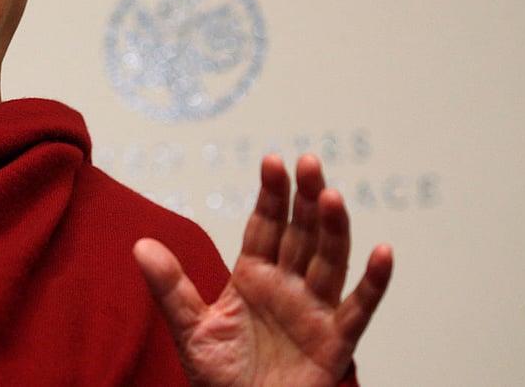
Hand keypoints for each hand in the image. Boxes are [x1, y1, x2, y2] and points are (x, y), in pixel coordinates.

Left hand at [134, 154, 392, 386]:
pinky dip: (374, 282)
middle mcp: (287, 287)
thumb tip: (141, 245)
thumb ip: (170, 288)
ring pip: (329, 261)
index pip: (265, 227)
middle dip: (304, 199)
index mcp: (253, 278)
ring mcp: (313, 312)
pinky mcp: (334, 343)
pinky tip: (383, 252)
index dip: (270, 195)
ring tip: (331, 195)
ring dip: (333, 229)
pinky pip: (358, 309)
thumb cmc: (221, 381)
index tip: (273, 161)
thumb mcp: (190, 330)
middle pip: (300, 234)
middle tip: (309, 162)